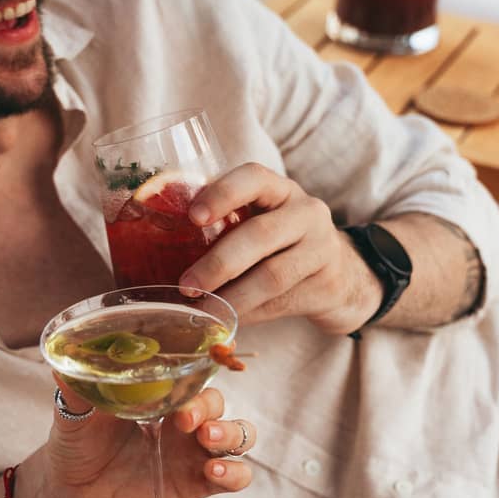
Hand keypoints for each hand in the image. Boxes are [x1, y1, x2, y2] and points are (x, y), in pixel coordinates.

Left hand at [38, 384, 254, 497]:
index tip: (186, 377)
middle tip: (184, 419)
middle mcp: (185, 419)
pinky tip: (214, 472)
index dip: (199, 372)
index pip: (195, 374)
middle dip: (208, 407)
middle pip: (218, 403)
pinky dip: (235, 472)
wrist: (71, 490)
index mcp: (162, 394)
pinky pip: (238, 476)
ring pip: (240, 434)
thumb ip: (77, 393)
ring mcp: (195, 452)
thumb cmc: (76, 443)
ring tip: (205, 439)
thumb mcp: (74, 415)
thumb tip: (61, 367)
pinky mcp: (199, 484)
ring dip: (231, 434)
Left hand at [179, 163, 380, 333]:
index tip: (193, 217)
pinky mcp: (326, 284)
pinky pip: (281, 302)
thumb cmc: (281, 243)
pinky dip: (249, 313)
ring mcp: (321, 248)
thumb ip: (225, 225)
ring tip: (204, 310)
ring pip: (273, 275)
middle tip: (186, 285)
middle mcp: (305, 212)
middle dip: (219, 263)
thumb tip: (154, 252)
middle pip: (261, 235)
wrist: (344, 274)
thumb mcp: (261, 221)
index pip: (254, 178)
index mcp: (280, 189)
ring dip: (232, 296)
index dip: (222, 194)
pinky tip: (228, 320)